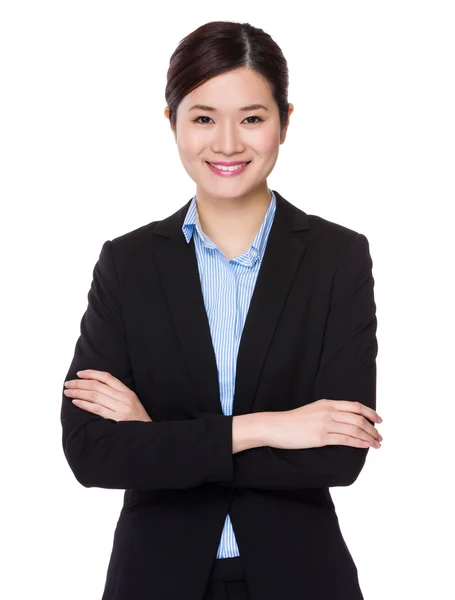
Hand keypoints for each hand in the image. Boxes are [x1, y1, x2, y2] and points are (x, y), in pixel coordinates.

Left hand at [64, 369, 151, 422]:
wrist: (148, 434)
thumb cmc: (137, 420)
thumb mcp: (132, 402)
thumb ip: (118, 395)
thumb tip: (97, 388)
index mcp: (127, 392)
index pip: (107, 377)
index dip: (92, 373)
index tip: (79, 373)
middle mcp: (124, 397)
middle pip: (98, 385)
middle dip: (80, 383)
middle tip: (68, 383)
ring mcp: (120, 408)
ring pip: (95, 396)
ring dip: (79, 392)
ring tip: (68, 392)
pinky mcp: (116, 418)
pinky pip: (97, 409)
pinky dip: (85, 404)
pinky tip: (76, 402)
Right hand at [263, 399, 382, 449]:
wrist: (276, 426)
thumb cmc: (293, 420)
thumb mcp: (313, 409)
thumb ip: (328, 412)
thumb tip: (344, 420)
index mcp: (327, 403)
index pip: (355, 406)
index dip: (370, 412)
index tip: (378, 420)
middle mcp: (328, 411)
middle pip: (358, 418)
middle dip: (372, 428)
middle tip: (380, 436)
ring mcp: (325, 424)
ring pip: (354, 429)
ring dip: (369, 437)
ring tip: (376, 444)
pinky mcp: (320, 437)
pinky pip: (345, 439)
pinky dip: (358, 442)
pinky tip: (365, 446)